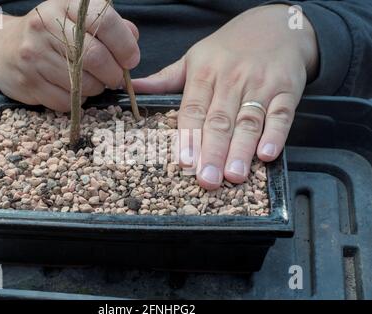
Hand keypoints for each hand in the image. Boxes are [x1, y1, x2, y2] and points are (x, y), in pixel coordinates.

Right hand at [0, 0, 139, 110]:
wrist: (3, 49)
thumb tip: (132, 40)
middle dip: (114, 74)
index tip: (131, 60)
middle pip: (96, 57)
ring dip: (95, 89)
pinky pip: (66, 101)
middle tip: (115, 78)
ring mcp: (34, 55)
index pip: (104, 21)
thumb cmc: (52, 35)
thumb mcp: (77, 20)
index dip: (125, 45)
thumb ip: (109, 26)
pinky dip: (76, 100)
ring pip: (82, 84)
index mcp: (64, 5)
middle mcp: (45, 26)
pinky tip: (71, 89)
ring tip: (89, 80)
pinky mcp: (28, 82)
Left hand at [133, 5, 317, 189]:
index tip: (184, 161)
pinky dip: (275, 135)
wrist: (277, 26)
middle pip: (220, 120)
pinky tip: (267, 154)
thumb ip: (166, 79)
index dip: (189, 136)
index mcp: (205, 73)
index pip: (193, 109)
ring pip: (248, 121)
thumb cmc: (229, 48)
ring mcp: (261, 85)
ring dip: (241, 150)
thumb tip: (133, 88)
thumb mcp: (194, 57)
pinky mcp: (287, 90)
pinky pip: (281, 115)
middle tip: (207, 180)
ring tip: (233, 175)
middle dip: (213, 152)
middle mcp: (232, 79)